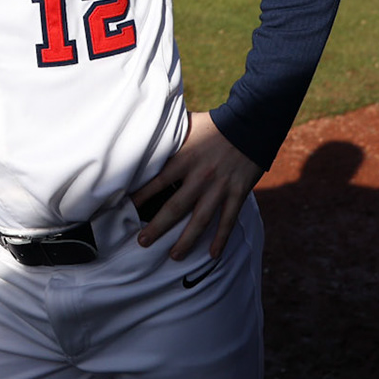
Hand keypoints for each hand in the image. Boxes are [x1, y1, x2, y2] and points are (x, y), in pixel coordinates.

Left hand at [131, 112, 263, 261]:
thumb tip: (147, 131)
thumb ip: (170, 136)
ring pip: (200, 220)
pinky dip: (221, 238)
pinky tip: (213, 254)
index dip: (141, 197)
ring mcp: (220, 187)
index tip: (127, 210)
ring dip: (186, 240)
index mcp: (184, 159)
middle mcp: (200, 176)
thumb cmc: (215, 124)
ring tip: (173, 256)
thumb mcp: (188, 125)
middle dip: (157, 228)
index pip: (157, 182)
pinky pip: (228, 220)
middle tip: (143, 242)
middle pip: (175, 208)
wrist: (251, 122)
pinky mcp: (238, 193)